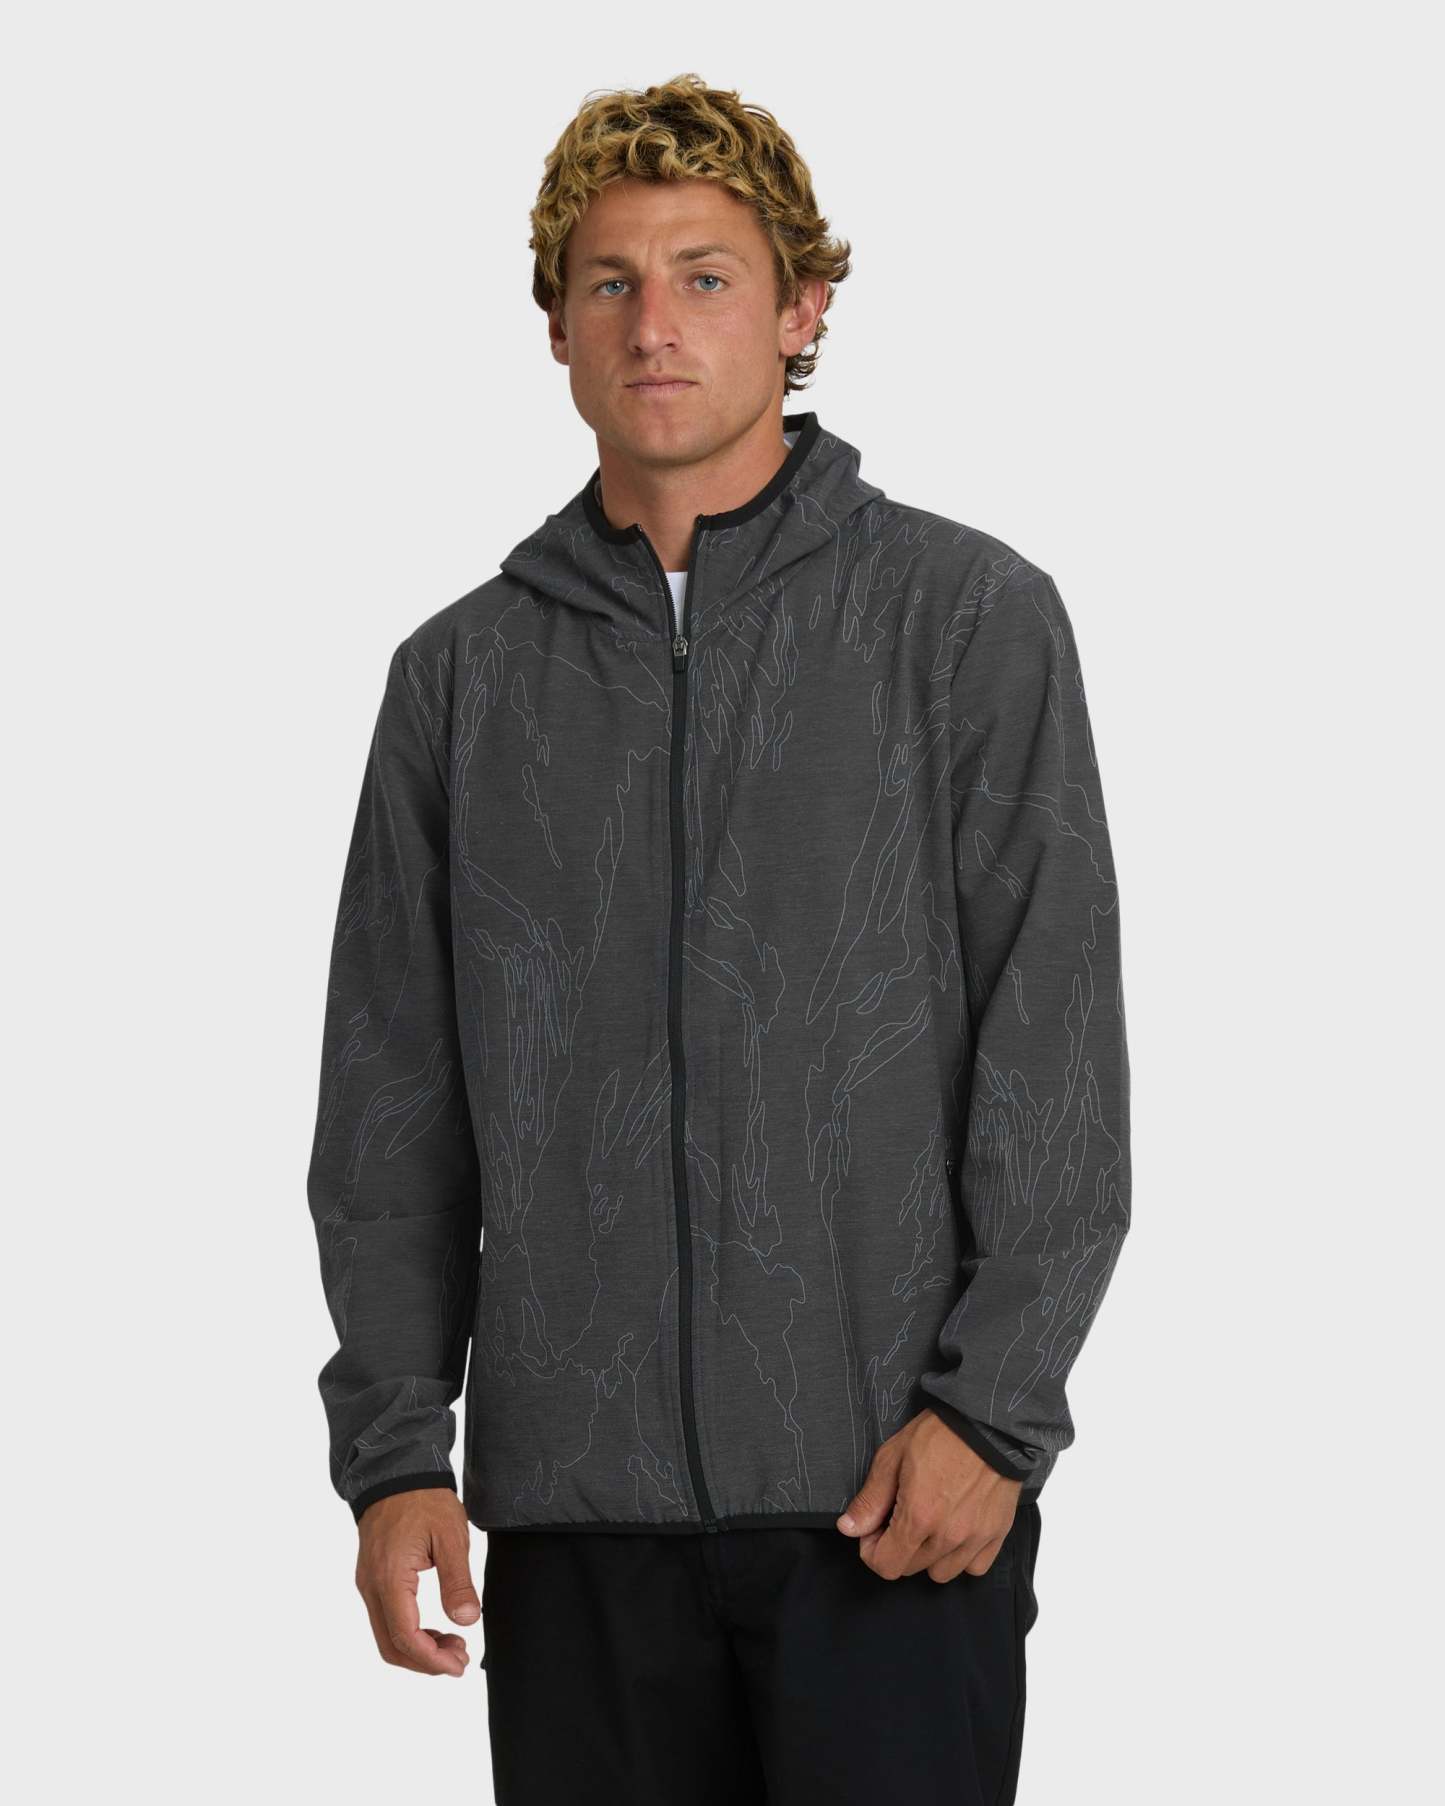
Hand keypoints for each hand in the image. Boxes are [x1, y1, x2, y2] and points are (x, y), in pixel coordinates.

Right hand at [354, 1488, 480, 1674]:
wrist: (396, 1472)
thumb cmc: (425, 1499)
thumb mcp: (450, 1536)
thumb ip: (457, 1581)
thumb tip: (466, 1622)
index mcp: (390, 1578)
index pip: (405, 1637)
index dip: (432, 1660)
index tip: (458, 1666)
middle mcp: (371, 1586)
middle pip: (391, 1646)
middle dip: (425, 1662)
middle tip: (460, 1660)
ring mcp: (367, 1584)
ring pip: (386, 1636)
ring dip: (417, 1650)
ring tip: (453, 1646)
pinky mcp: (371, 1579)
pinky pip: (384, 1619)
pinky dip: (408, 1634)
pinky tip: (434, 1630)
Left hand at [835, 1408, 1022, 1582]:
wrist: (987, 1422)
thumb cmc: (939, 1434)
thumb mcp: (892, 1457)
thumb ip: (870, 1499)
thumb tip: (849, 1528)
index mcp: (918, 1517)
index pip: (886, 1566)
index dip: (872, 1551)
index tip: (874, 1530)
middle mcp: (948, 1536)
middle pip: (911, 1569)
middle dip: (897, 1549)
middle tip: (900, 1518)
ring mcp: (975, 1538)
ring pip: (942, 1573)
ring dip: (929, 1556)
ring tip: (929, 1525)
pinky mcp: (997, 1534)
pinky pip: (974, 1567)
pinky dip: (962, 1557)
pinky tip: (955, 1531)